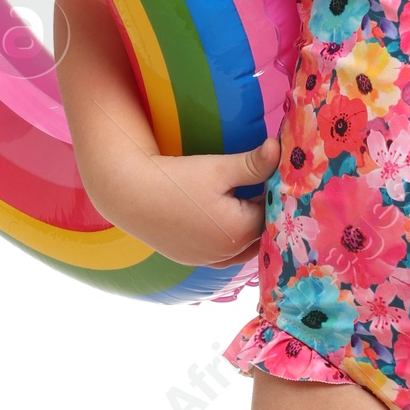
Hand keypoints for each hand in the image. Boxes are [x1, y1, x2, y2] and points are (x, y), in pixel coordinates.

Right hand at [83, 135, 279, 267]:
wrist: (129, 195)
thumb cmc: (176, 179)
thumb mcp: (218, 168)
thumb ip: (254, 164)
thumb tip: (279, 149)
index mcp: (240, 232)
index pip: (272, 212)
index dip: (275, 192)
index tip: (278, 175)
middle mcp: (227, 254)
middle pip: (259, 233)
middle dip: (265, 212)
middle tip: (266, 187)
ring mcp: (208, 260)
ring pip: (243, 247)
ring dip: (249, 229)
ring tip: (248, 204)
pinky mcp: (191, 260)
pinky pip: (222, 254)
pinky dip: (230, 240)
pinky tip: (226, 222)